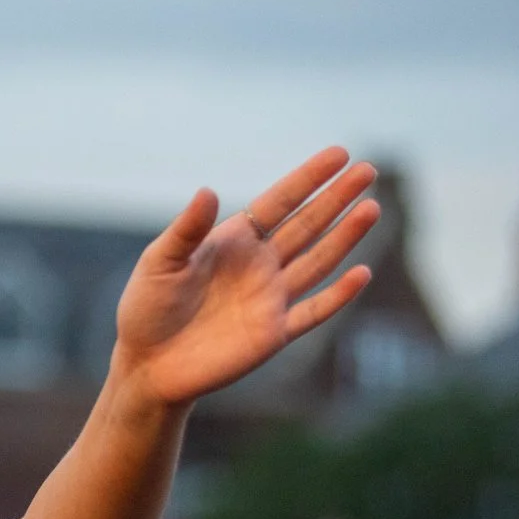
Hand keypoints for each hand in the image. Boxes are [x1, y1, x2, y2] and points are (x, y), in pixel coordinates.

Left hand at [110, 148, 379, 409]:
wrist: (147, 364)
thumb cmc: (146, 308)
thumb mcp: (160, 262)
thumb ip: (187, 229)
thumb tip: (208, 190)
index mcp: (233, 241)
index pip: (278, 203)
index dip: (308, 179)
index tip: (339, 154)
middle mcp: (259, 265)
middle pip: (306, 225)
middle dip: (337, 198)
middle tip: (368, 170)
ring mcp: (270, 298)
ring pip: (318, 261)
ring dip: (345, 236)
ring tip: (371, 208)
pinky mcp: (274, 333)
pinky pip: (313, 311)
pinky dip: (338, 295)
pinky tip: (361, 273)